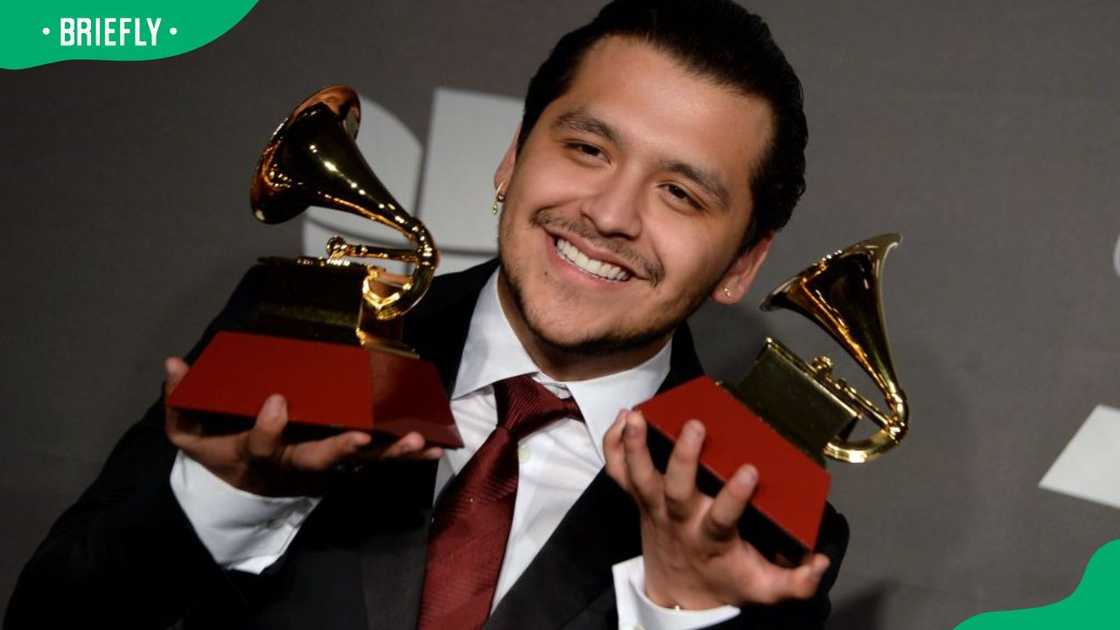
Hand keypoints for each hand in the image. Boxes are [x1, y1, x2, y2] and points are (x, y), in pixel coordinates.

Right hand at [163, 357, 442, 496]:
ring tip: (420, 442)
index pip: (261, 444)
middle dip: (342, 447)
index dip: (269, 427)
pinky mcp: (345, 464)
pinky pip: (378, 461)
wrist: (239, 490)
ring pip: (359, 464)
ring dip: (390, 453)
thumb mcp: (188, 432)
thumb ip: (180, 401)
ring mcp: (323, 466)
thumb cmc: (217, 452)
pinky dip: (406, 455)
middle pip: (319, 459)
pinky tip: (437, 446)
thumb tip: (174, 363)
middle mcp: (294, 463)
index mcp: (256, 453)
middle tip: (364, 434)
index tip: (277, 401)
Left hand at [603, 409, 829, 609]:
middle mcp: (678, 520)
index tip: (749, 471)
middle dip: (683, 457)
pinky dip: (614, 447)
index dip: (734, 496)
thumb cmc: (725, 579)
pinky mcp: (639, 499)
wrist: (680, 594)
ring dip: (636, 447)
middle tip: (696, 425)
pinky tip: (621, 418)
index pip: (722, 517)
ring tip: (638, 415)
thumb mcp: (764, 589)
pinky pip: (618, 473)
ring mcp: (654, 508)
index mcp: (711, 538)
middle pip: (675, 489)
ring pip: (639, 477)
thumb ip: (796, 581)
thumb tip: (819, 561)